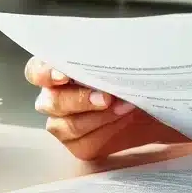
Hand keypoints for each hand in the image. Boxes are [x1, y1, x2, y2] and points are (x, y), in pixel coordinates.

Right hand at [25, 57, 144, 160]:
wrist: (155, 99)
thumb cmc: (135, 72)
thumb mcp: (124, 57)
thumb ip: (108, 54)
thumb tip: (108, 48)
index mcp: (58, 70)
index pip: (36, 71)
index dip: (45, 73)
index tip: (63, 76)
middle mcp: (54, 97)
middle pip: (51, 102)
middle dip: (79, 100)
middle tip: (106, 98)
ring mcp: (64, 123)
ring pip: (67, 126)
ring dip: (98, 117)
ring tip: (126, 106)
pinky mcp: (79, 144)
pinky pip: (84, 143)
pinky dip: (106, 131)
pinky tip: (124, 119)